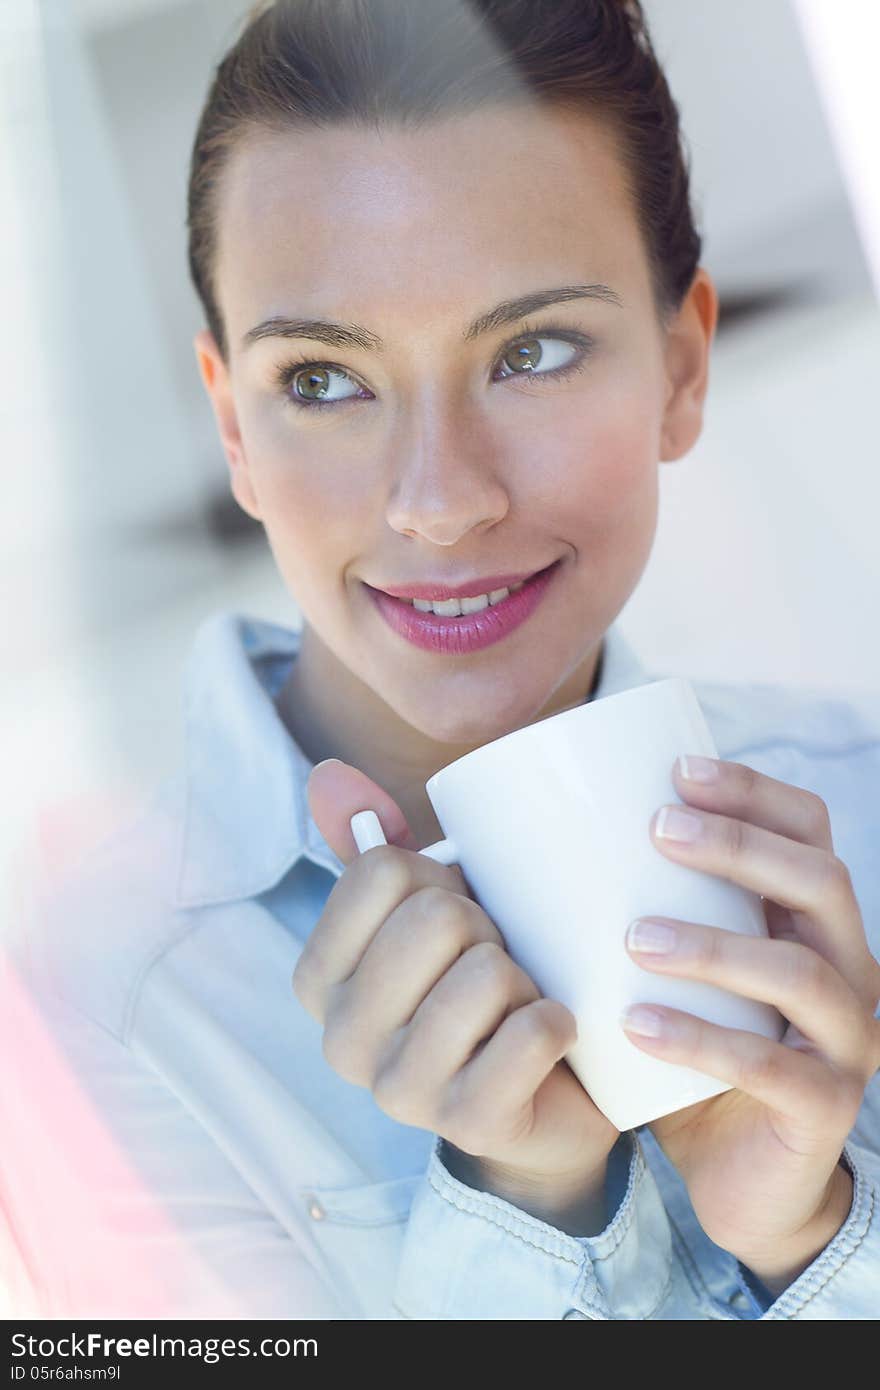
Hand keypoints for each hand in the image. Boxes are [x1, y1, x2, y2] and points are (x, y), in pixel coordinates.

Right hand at [295, 759, 619, 1229]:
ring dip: (523, 979)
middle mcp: (341, 1039)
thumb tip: (328, 775)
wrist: (542, 1104)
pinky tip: (549, 1038)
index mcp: (318, 979)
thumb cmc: (476, 992)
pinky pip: (531, 1034)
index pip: (381, 871)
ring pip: (486, 974)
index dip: (441, 877)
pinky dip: (557, 1022)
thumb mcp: (422, 916)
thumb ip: (372, 847)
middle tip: (496, 963)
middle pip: (435, 918)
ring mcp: (399, 1091)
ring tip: (516, 1004)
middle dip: (488, 927)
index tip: (456, 916)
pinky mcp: (467, 1124)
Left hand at [621, 755, 879, 1289]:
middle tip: (657, 830)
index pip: (810, 830)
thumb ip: (640, 911)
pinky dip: (703, 1041)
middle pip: (821, 881)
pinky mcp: (824, 1107)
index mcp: (812, 921)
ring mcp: (846, 1040)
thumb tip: (525, 839)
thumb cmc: (693, 1052)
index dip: (754, 791)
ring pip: (801, 974)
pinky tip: (639, 1026)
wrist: (740, 1178)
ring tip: (634, 936)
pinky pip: (773, 1068)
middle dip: (740, 846)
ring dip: (715, 944)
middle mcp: (848, 968)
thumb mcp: (679, 972)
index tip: (677, 768)